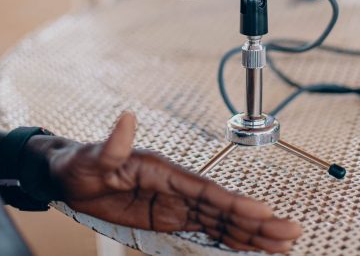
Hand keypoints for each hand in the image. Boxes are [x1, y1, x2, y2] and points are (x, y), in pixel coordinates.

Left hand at [41, 113, 301, 252]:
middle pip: (224, 207)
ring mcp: (177, 204)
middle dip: (257, 222)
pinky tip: (250, 248)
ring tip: (281, 246)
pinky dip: (230, 240)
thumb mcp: (92, 157)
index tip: (263, 212)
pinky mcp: (170, 218)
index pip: (207, 190)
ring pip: (221, 222)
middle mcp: (177, 187)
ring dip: (251, 234)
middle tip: (289, 235)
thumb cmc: (80, 163)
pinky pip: (206, 231)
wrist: (69, 176)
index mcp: (165, 171)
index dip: (236, 202)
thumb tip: (126, 117)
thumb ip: (113, 144)